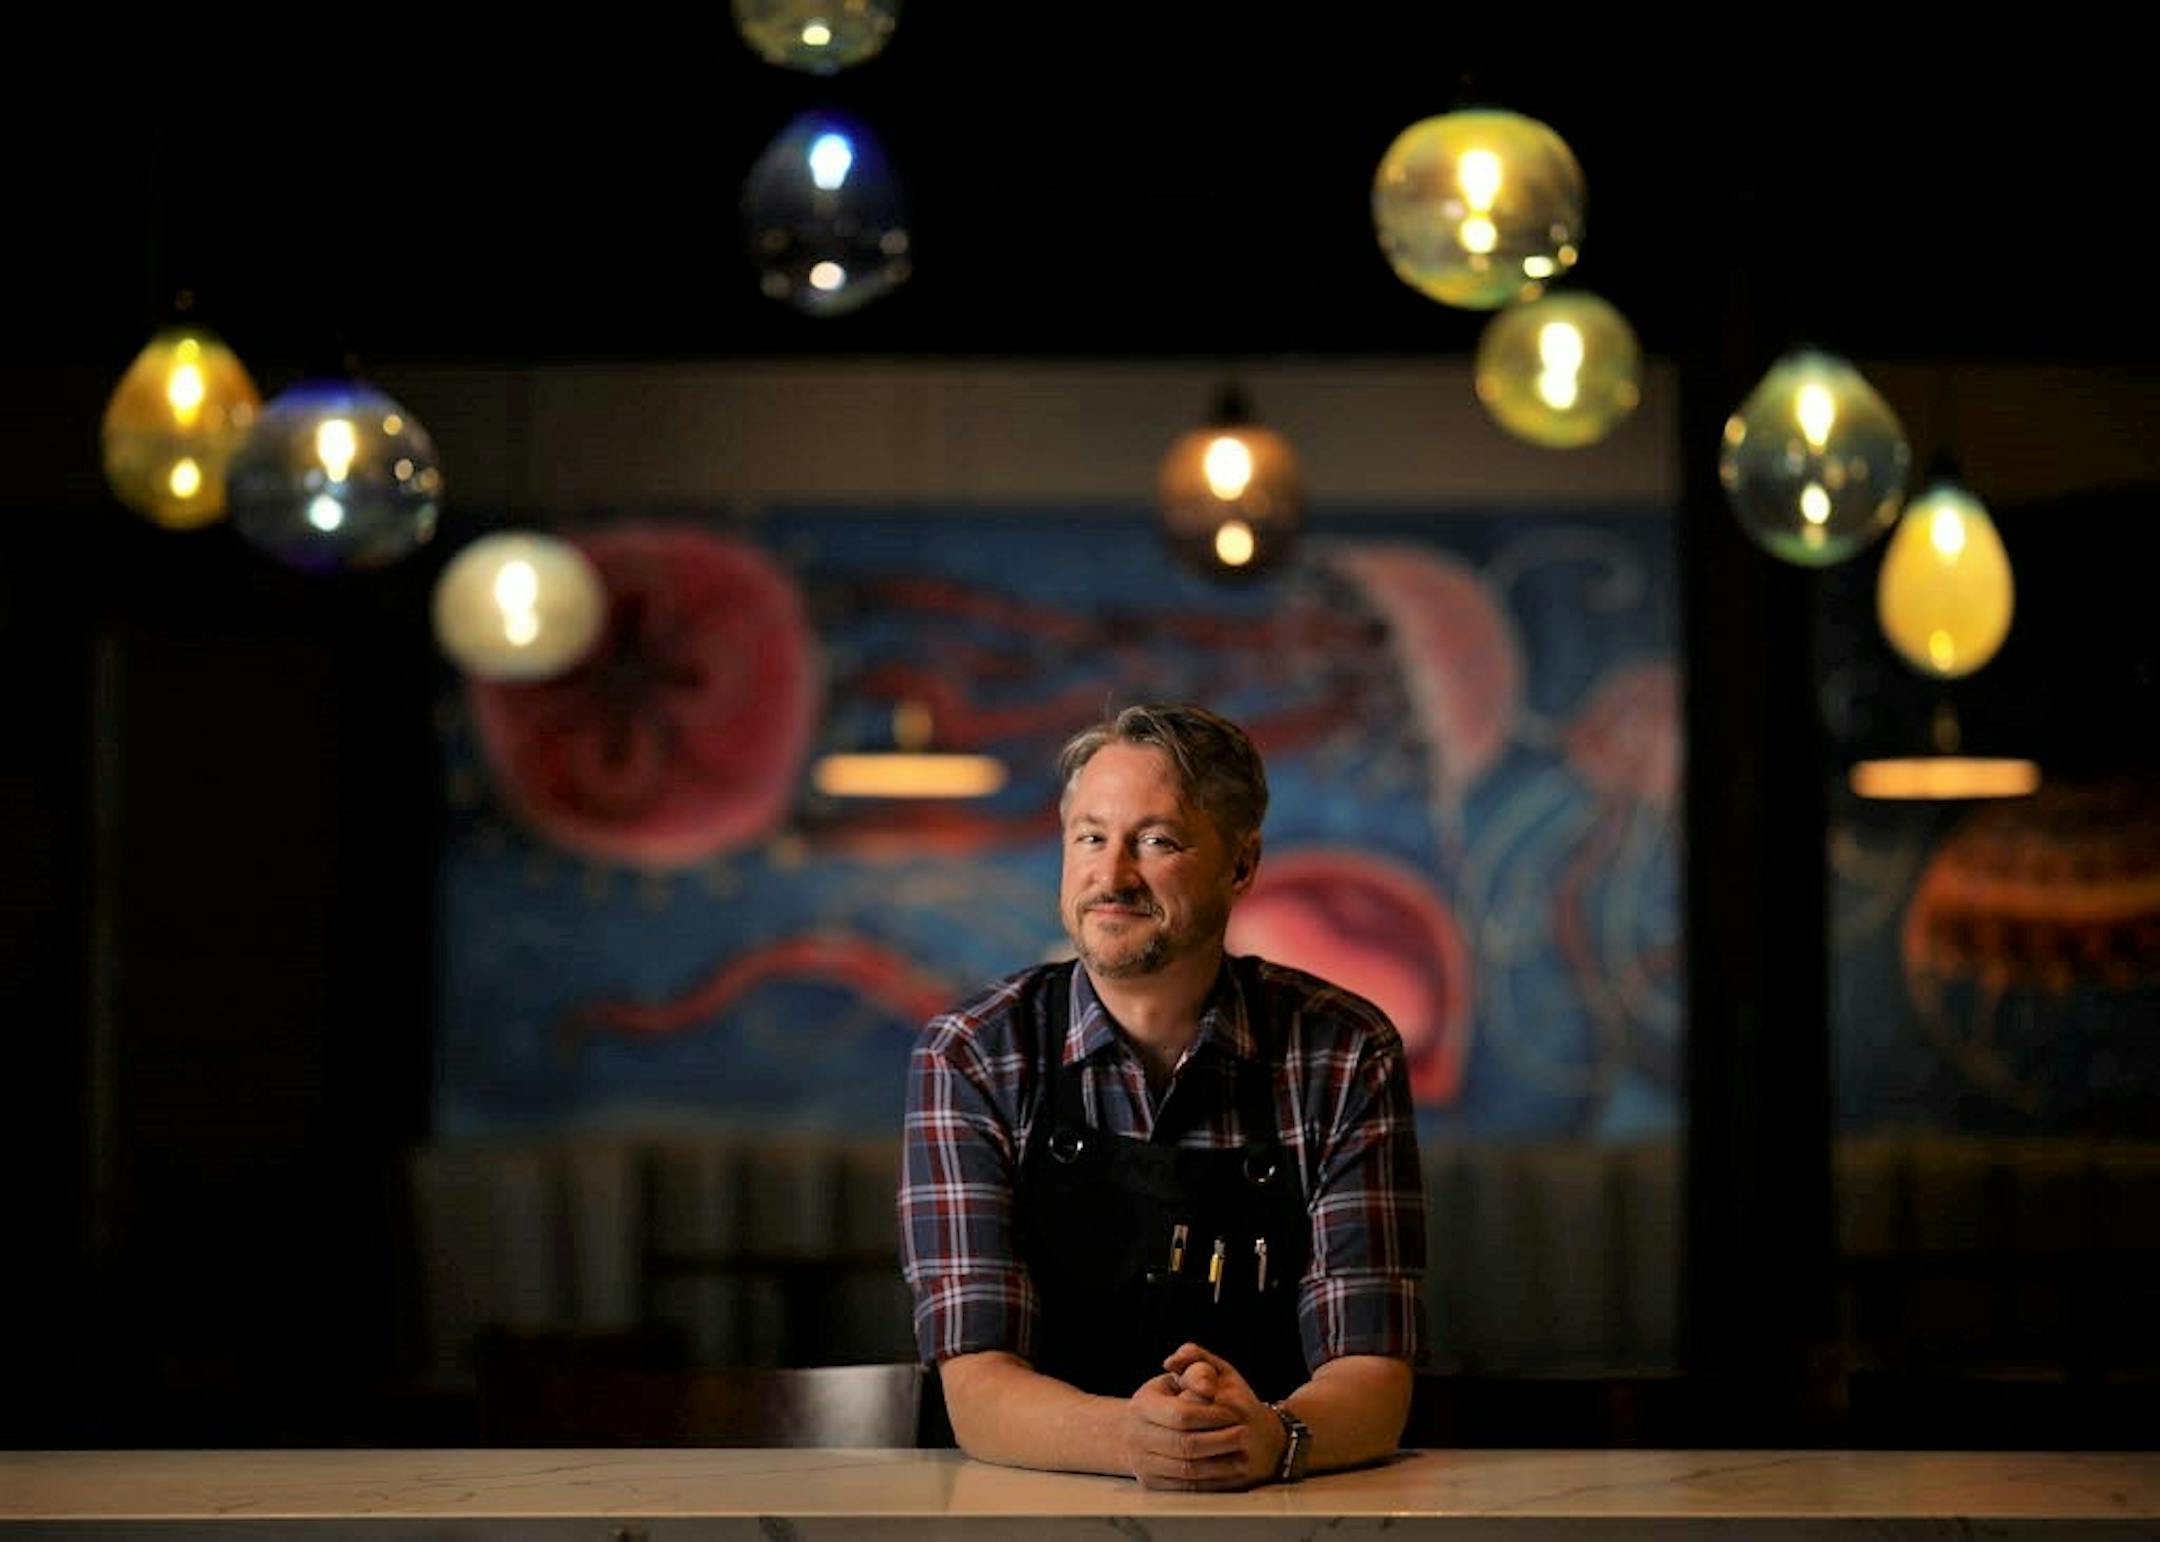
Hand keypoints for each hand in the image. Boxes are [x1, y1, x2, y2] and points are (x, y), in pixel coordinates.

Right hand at [1120, 1342, 1285, 1490]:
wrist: (1139, 1429)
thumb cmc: (1170, 1397)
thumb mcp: (1179, 1375)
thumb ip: (1195, 1364)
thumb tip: (1207, 1384)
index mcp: (1142, 1405)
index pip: (1181, 1414)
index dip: (1211, 1416)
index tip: (1234, 1414)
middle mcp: (1136, 1436)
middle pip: (1185, 1445)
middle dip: (1220, 1441)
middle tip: (1243, 1435)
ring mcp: (1142, 1463)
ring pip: (1187, 1470)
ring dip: (1220, 1464)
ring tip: (1241, 1454)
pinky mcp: (1151, 1483)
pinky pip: (1185, 1488)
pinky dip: (1211, 1481)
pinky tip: (1229, 1471)